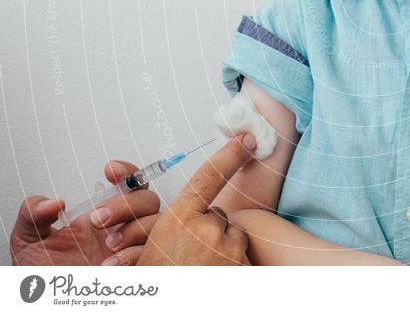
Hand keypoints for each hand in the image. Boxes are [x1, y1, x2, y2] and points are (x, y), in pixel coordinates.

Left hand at [10, 160, 160, 265]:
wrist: (45, 305)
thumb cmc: (41, 276)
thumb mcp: (28, 239)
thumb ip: (33, 214)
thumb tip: (51, 203)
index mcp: (103, 214)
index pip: (129, 183)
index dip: (127, 172)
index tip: (111, 171)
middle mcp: (123, 228)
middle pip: (147, 199)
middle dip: (125, 204)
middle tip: (98, 219)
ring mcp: (133, 248)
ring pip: (155, 223)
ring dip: (134, 230)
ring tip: (108, 245)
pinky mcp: (138, 268)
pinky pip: (152, 253)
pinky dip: (133, 256)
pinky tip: (110, 264)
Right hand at [136, 133, 255, 265]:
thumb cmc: (152, 288)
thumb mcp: (143, 252)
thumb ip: (161, 227)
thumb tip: (184, 216)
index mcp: (179, 220)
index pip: (209, 177)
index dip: (229, 155)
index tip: (247, 139)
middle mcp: (207, 232)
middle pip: (219, 216)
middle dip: (209, 231)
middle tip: (190, 257)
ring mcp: (229, 251)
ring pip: (233, 238)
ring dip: (222, 251)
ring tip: (200, 271)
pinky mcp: (244, 268)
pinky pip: (244, 259)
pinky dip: (232, 268)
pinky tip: (213, 278)